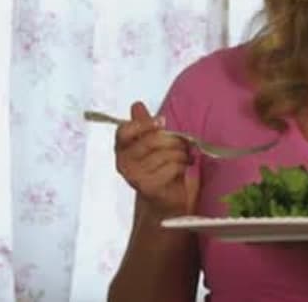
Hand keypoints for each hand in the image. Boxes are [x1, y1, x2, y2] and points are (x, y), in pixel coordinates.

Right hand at [113, 101, 197, 217]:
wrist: (165, 201)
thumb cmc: (160, 170)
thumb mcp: (153, 144)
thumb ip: (145, 125)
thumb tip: (137, 105)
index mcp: (121, 149)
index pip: (124, 130)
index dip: (143, 124)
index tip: (160, 123)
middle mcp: (123, 163)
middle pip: (152, 140)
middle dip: (174, 140)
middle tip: (184, 143)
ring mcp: (134, 176)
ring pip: (165, 153)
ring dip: (182, 154)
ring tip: (186, 157)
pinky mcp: (148, 186)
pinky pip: (171, 167)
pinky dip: (182, 166)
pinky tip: (184, 168)